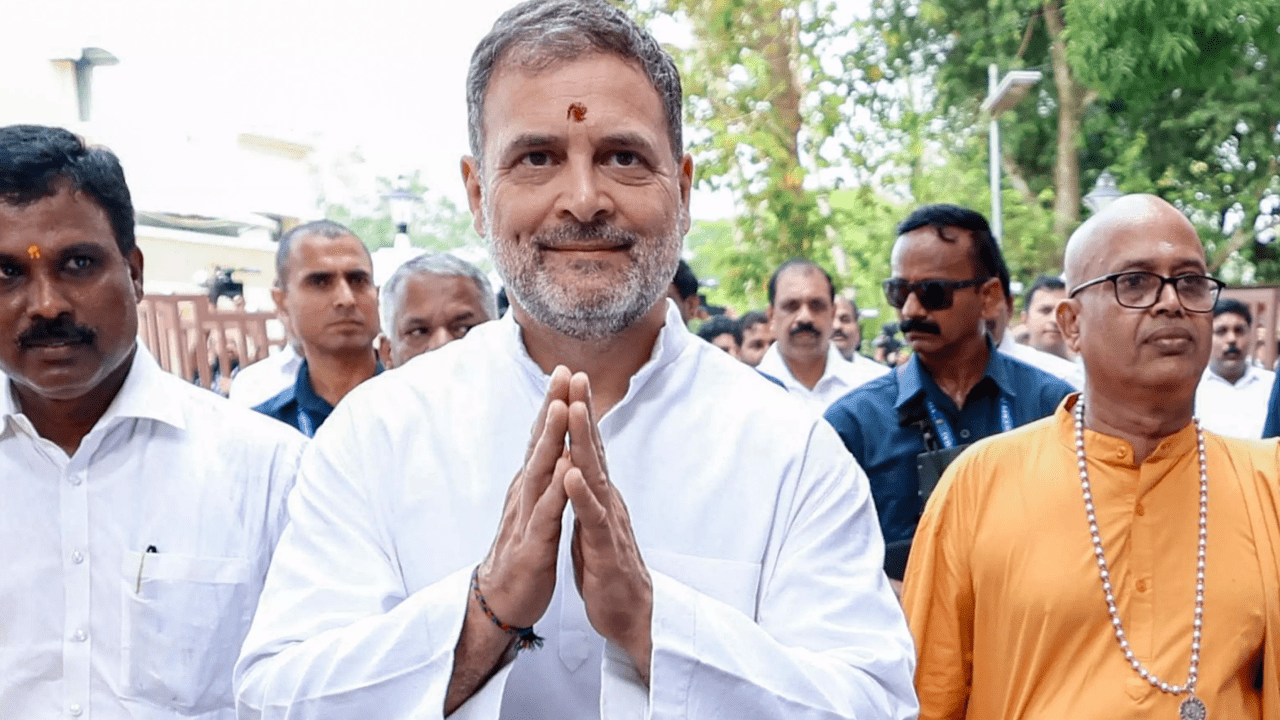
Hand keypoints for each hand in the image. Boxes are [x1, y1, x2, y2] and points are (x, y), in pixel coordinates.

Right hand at [447, 368, 574, 714]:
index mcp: (531, 485)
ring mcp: (527, 516)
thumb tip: (552, 449)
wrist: (502, 601)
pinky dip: (557, 490)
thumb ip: (542, 479)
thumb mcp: (535, 508)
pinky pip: (546, 513)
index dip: (554, 404)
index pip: (543, 438)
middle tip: (562, 371)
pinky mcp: (532, 544)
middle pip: (539, 443)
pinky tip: (566, 471)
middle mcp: (526, 493)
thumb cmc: (523, 553)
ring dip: (550, 438)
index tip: (566, 371)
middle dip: (551, 406)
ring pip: (540, 471)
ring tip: (562, 407)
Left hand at [563, 373, 653, 680]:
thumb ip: (586, 492)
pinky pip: (592, 517)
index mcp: (599, 494)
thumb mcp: (591, 521)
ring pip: (594, 474)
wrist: (629, 614)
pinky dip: (581, 495)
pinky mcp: (605, 548)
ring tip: (571, 410)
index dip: (578, 412)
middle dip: (582, 410)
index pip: (587, 446)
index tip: (568, 378)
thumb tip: (579, 463)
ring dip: (582, 441)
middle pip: (594, 448)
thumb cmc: (607, 567)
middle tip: (575, 374)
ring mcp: (608, 521)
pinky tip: (570, 474)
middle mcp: (607, 499)